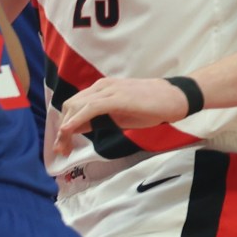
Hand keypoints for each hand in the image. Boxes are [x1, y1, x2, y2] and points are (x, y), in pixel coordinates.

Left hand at [51, 76, 190, 158]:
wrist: (175, 97)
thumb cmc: (151, 107)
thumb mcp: (120, 115)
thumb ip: (100, 119)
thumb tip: (80, 128)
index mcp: (101, 90)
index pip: (74, 106)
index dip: (65, 125)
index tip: (61, 144)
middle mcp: (100, 87)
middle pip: (71, 106)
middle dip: (62, 129)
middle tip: (61, 149)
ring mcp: (108, 90)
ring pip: (76, 106)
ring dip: (66, 127)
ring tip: (63, 145)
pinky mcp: (116, 97)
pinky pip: (91, 108)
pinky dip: (77, 119)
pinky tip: (69, 130)